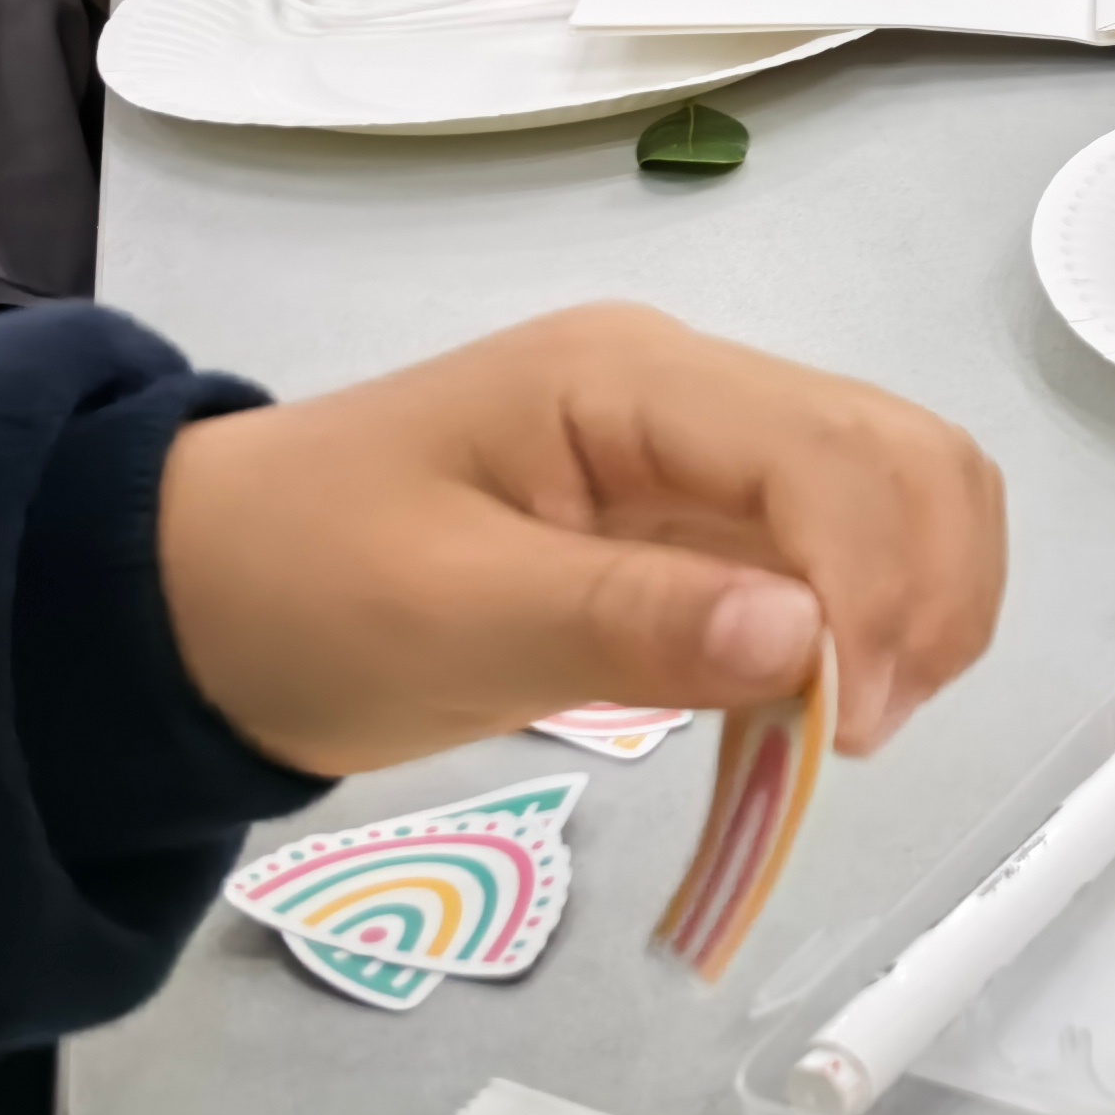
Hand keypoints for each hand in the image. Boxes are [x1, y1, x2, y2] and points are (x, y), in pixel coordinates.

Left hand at [157, 302, 1007, 776]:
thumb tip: (805, 642)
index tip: (849, 728)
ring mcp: (701, 452)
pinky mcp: (697, 520)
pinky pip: (834, 554)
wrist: (186, 600)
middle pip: (900, 451)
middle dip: (928, 587)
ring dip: (918, 601)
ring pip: (895, 492)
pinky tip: (813, 714)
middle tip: (866, 734)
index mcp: (629, 379)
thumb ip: (628, 621)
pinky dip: (864, 627)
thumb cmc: (293, 590)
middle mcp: (691, 391)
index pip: (826, 450)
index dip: (876, 580)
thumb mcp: (442, 615)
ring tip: (853, 727)